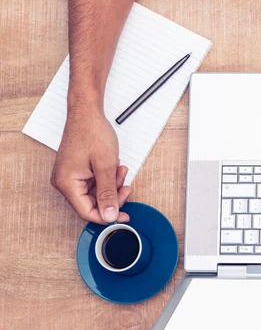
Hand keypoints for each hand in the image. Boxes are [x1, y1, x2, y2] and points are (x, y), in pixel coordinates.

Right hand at [51, 103, 131, 223]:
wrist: (87, 113)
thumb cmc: (93, 133)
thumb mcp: (106, 166)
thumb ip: (108, 193)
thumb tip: (110, 216)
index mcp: (67, 183)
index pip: (87, 212)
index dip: (107, 216)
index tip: (124, 216)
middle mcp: (65, 182)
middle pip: (92, 204)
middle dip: (112, 197)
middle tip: (127, 188)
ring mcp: (70, 177)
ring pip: (95, 194)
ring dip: (112, 186)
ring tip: (121, 170)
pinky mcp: (77, 172)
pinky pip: (94, 184)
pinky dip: (108, 180)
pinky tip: (116, 168)